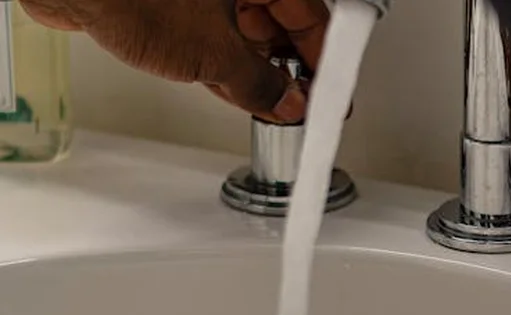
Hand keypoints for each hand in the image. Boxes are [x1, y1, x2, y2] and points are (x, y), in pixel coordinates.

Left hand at [19, 0, 331, 122]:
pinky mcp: (175, 2)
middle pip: (282, 22)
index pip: (312, 15)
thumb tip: (284, 102)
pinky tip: (235, 91)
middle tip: (300, 103)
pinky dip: (228, 60)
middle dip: (293, 68)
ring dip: (260, 69)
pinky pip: (216, 31)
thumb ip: (259, 84)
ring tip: (270, 105)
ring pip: (248, 29)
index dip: (326, 60)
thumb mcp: (213, 54)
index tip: (331, 92)